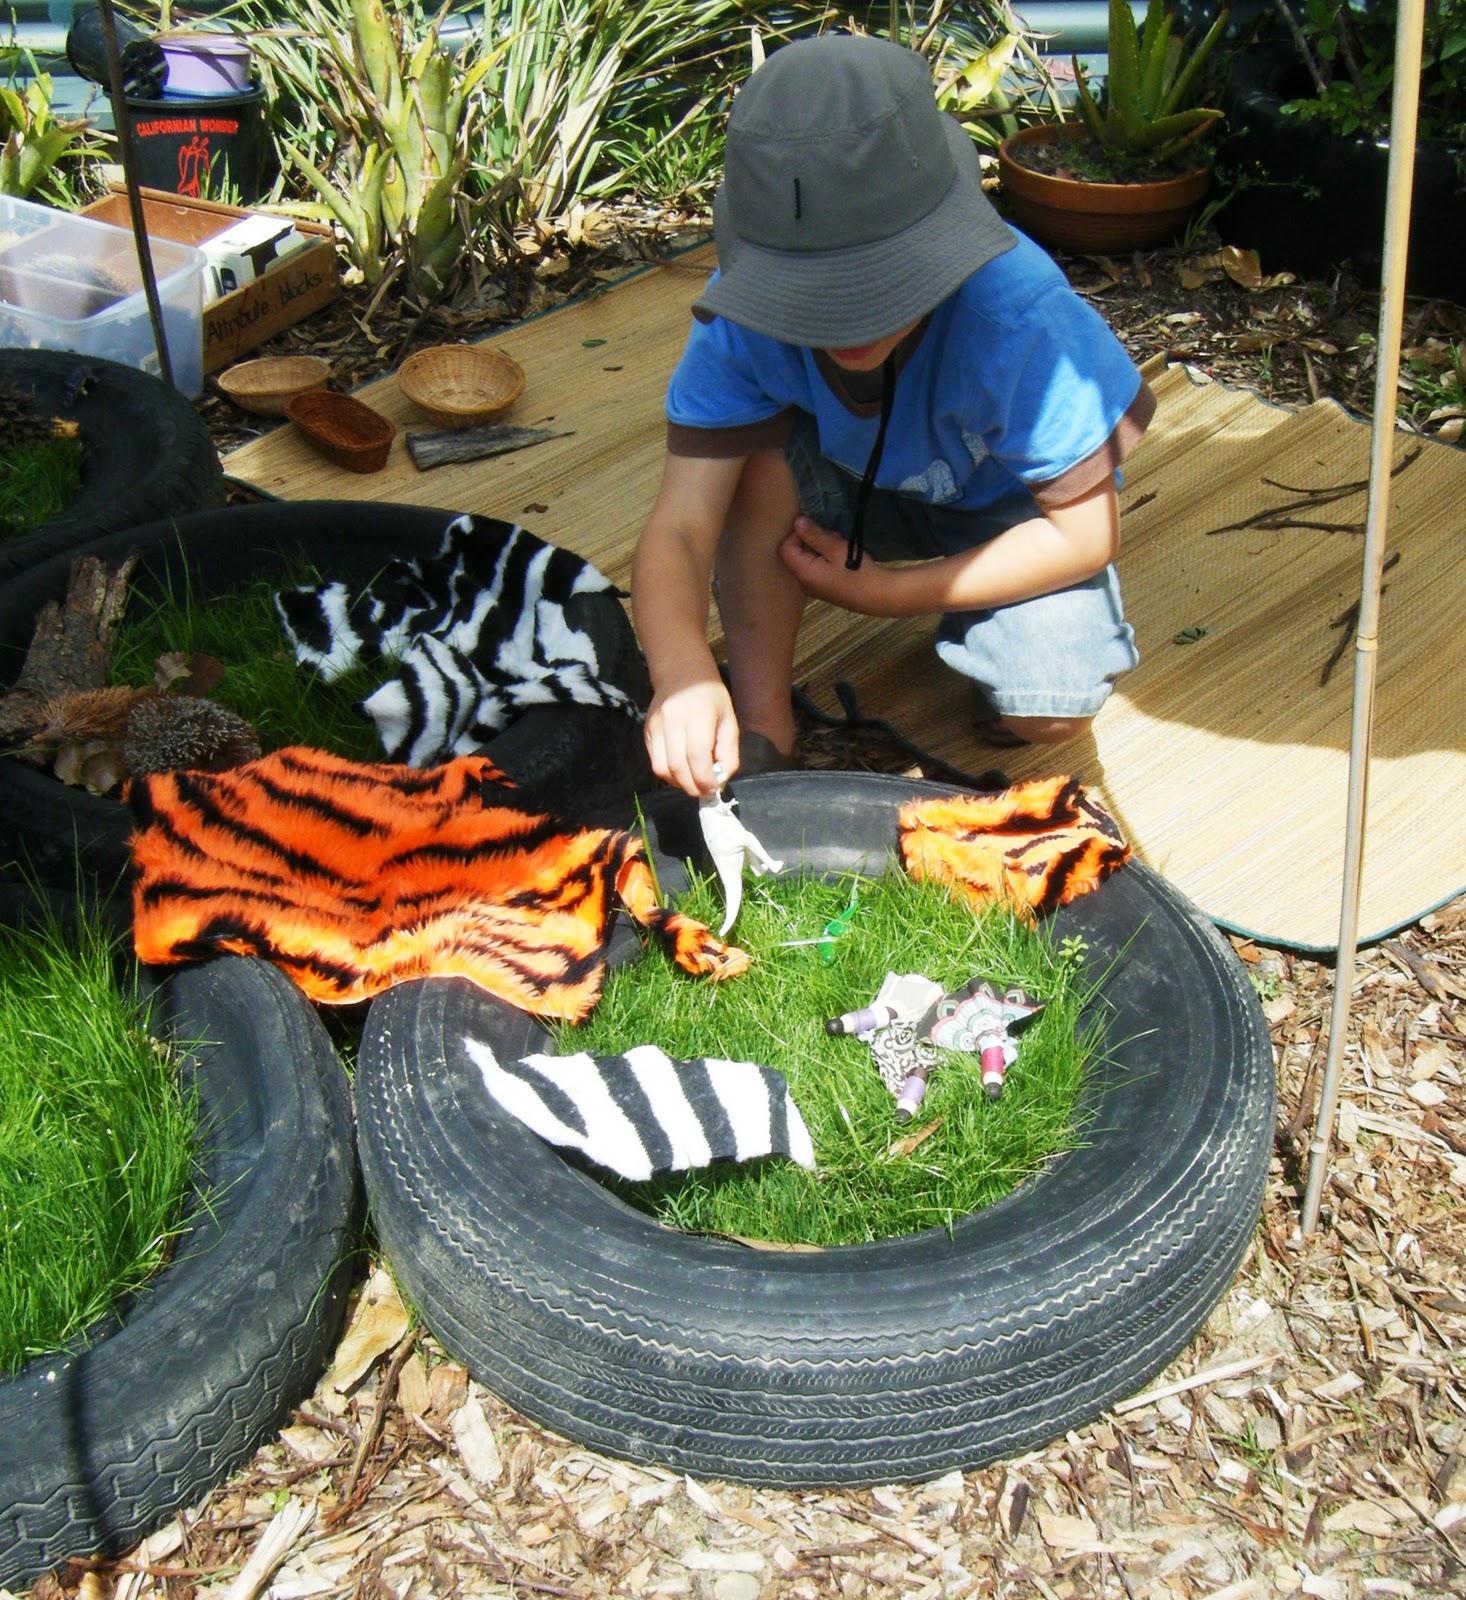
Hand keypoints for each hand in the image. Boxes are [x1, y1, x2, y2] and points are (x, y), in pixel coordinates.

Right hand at [644, 673, 738, 796]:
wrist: (681, 673)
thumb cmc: (711, 697)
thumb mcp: (729, 721)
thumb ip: (728, 752)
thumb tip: (720, 780)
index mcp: (697, 716)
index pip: (697, 756)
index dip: (704, 780)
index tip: (713, 790)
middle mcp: (672, 721)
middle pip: (678, 766)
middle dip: (692, 787)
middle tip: (704, 792)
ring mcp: (656, 727)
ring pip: (662, 768)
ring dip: (678, 783)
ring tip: (692, 782)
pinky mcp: (647, 732)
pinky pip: (655, 762)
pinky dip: (668, 773)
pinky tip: (681, 771)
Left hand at [777, 516, 904, 614]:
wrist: (878, 596)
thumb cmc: (858, 572)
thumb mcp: (837, 549)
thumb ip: (815, 535)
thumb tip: (797, 522)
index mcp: (803, 573)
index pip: (785, 548)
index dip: (796, 534)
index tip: (816, 528)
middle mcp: (803, 582)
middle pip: (795, 554)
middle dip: (810, 540)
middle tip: (832, 536)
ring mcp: (813, 587)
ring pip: (807, 559)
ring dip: (820, 547)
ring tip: (840, 545)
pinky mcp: (823, 587)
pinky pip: (816, 567)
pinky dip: (824, 557)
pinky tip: (841, 555)